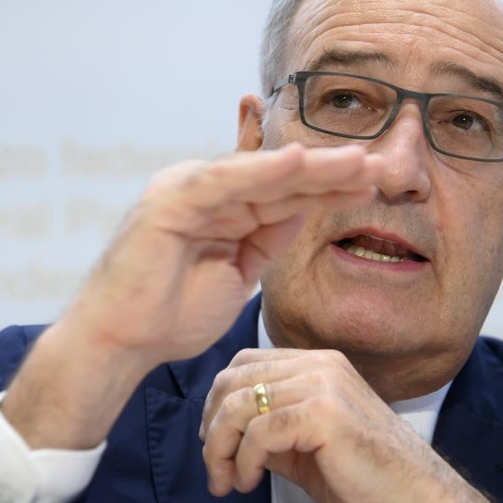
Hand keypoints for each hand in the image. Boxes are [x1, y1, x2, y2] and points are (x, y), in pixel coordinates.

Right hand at [2, 144, 382, 448]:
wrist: (121, 341)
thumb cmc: (172, 313)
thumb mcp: (239, 272)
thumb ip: (266, 237)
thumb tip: (303, 210)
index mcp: (222, 206)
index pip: (283, 189)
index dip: (328, 184)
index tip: (372, 181)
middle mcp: (206, 190)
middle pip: (280, 177)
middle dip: (331, 172)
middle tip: (380, 165)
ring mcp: (186, 189)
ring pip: (260, 174)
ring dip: (311, 167)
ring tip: (357, 161)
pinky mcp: (170, 199)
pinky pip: (225, 180)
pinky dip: (261, 169)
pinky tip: (300, 161)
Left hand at [200, 348, 487, 502]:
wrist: (415, 498)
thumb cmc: (363, 477)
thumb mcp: (304, 445)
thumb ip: (268, 427)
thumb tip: (220, 429)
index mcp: (318, 364)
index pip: (244, 363)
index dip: (217, 401)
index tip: (213, 441)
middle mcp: (320, 364)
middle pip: (234, 379)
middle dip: (212, 427)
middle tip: (214, 469)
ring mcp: (324, 384)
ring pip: (239, 404)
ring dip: (220, 448)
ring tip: (227, 481)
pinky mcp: (324, 413)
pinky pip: (259, 432)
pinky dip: (243, 461)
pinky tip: (249, 482)